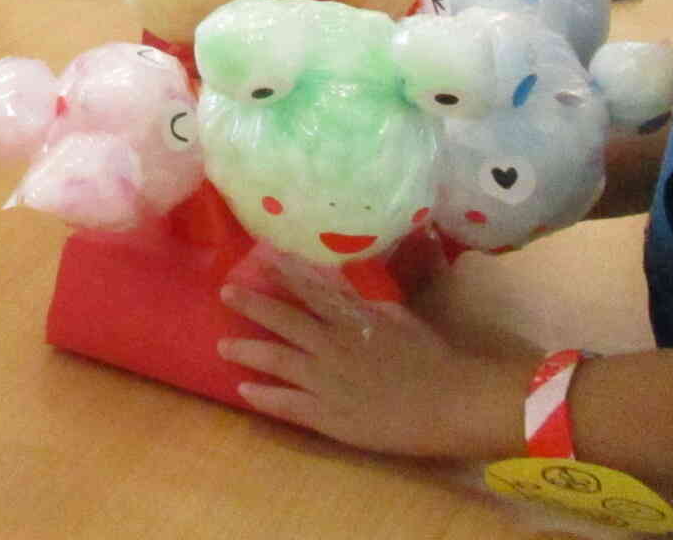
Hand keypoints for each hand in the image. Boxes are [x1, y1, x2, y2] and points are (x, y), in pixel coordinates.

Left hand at [217, 258, 524, 459]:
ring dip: (248, 350)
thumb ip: (366, 301)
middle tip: (224, 293)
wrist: (450, 402)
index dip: (283, 274)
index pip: (310, 289)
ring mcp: (326, 380)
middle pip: (284, 320)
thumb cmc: (432, 358)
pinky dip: (265, 397)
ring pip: (277, 360)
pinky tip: (243, 391)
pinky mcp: (329, 415)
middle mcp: (331, 344)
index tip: (259, 258)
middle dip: (252, 305)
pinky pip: (288, 404)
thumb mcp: (399, 316)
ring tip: (222, 345)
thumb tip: (346, 281)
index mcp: (352, 319)